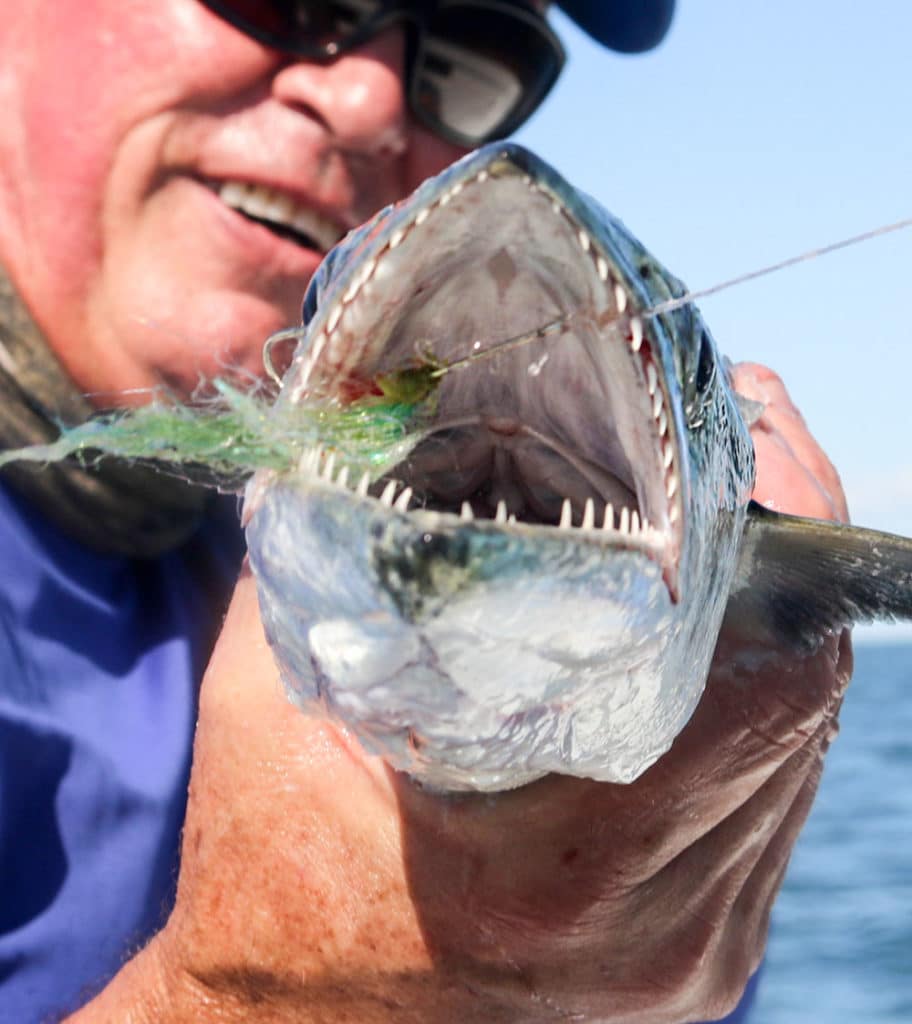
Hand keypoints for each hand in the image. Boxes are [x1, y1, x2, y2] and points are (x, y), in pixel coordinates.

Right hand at [72, 364, 851, 1023]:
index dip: (775, 535)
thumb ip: (324, 560)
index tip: (752, 432)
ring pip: (795, 747)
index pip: (754, 682)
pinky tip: (694, 646)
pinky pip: (767, 797)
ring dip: (763, 630)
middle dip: (772, 562)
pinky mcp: (704, 948)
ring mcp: (698, 948)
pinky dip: (744, 703)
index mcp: (555, 875)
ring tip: (715, 538)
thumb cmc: (264, 881)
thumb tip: (369, 435)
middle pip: (796, 702)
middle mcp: (661, 928)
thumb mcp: (266, 712)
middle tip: (737, 458)